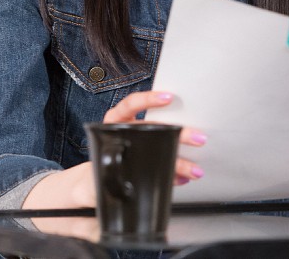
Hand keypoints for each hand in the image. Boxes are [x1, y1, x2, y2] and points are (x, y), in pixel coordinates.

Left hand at [22, 89, 206, 216]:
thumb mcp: (93, 170)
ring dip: (184, 158)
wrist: (91, 189)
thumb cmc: (92, 174)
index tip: (167, 98)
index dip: (148, 100)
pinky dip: (178, 172)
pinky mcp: (150, 162)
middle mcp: (131, 132)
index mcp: (113, 126)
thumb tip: (122, 175)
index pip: (130, 105)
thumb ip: (105, 171)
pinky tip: (186, 176)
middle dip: (181, 133)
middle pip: (158, 128)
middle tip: (197, 137)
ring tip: (196, 168)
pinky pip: (166, 165)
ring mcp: (143, 146)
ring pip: (166, 148)